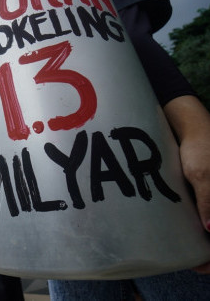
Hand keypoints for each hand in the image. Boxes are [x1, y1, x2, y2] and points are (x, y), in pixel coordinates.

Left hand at [164, 96, 209, 273]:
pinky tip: (186, 235)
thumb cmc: (201, 148)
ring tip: (188, 254)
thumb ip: (209, 202)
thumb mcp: (202, 175)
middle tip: (195, 265)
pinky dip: (201, 227)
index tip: (203, 267)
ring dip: (205, 241)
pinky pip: (206, 213)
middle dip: (209, 252)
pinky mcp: (206, 191)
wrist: (193, 127)